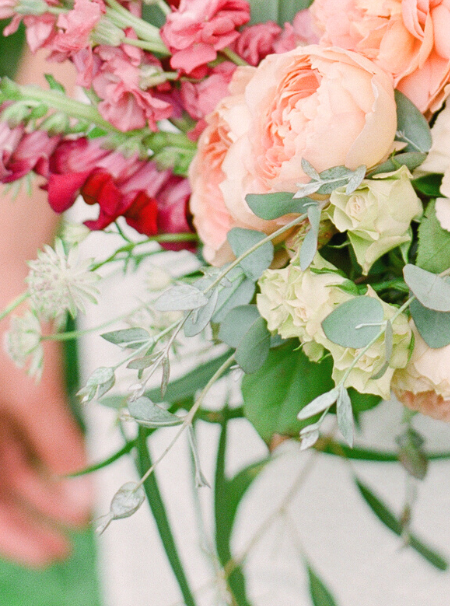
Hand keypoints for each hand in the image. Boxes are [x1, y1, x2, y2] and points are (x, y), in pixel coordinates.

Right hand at [0, 284, 92, 565]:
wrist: (3, 255)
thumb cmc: (5, 317)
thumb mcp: (31, 388)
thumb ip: (54, 444)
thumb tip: (80, 506)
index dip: (14, 537)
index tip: (56, 552)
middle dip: (28, 518)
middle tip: (73, 542)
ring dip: (38, 489)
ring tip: (83, 509)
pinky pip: (7, 436)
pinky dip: (38, 453)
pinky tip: (73, 468)